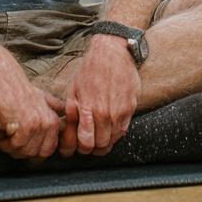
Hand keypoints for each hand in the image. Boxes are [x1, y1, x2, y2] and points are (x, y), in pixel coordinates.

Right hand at [0, 49, 64, 158]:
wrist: (5, 80)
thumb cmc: (21, 90)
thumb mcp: (42, 98)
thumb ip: (54, 108)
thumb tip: (63, 115)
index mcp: (53, 120)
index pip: (49, 150)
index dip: (34, 153)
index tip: (22, 147)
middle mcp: (48, 123)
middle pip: (37, 154)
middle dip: (22, 153)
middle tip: (10, 143)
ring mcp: (37, 125)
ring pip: (25, 152)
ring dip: (11, 149)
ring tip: (4, 136)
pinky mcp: (24, 126)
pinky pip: (15, 147)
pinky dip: (4, 144)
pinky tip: (0, 134)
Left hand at [60, 33, 140, 155]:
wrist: (113, 53)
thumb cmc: (90, 70)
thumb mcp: (74, 90)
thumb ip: (72, 112)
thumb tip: (69, 132)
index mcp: (88, 108)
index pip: (86, 142)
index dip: (82, 148)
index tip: (82, 146)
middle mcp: (105, 112)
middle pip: (100, 144)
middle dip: (93, 148)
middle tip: (91, 145)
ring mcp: (120, 110)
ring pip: (113, 140)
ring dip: (106, 143)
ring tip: (101, 138)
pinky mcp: (131, 107)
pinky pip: (124, 130)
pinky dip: (117, 134)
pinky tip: (111, 130)